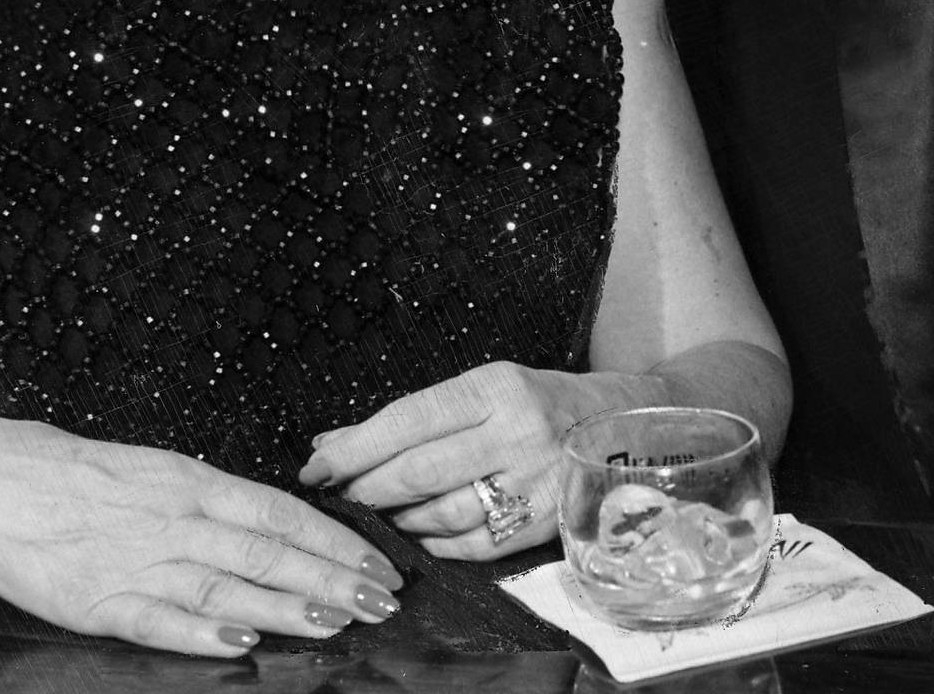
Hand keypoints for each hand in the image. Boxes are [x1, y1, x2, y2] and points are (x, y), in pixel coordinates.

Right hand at [0, 417, 405, 655]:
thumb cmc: (76, 475)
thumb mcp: (156, 471)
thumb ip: (210, 500)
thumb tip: (272, 521)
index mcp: (191, 483)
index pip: (281, 513)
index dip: (334, 538)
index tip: (376, 561)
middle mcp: (175, 519)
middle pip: (268, 551)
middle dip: (331, 577)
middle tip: (381, 600)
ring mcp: (138, 561)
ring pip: (226, 584)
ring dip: (284, 608)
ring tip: (335, 623)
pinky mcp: (98, 602)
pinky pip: (158, 619)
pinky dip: (200, 632)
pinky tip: (239, 644)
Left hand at [299, 362, 652, 558]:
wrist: (618, 426)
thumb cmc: (536, 402)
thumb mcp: (480, 388)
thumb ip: (412, 417)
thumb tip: (333, 441)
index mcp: (494, 387)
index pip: (407, 420)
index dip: (353, 448)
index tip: (316, 465)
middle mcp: (515, 432)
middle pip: (417, 471)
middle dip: (365, 488)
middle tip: (339, 495)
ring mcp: (532, 483)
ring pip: (440, 514)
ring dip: (397, 520)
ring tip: (377, 513)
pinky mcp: (543, 525)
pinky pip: (472, 546)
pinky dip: (435, 543)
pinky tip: (418, 533)